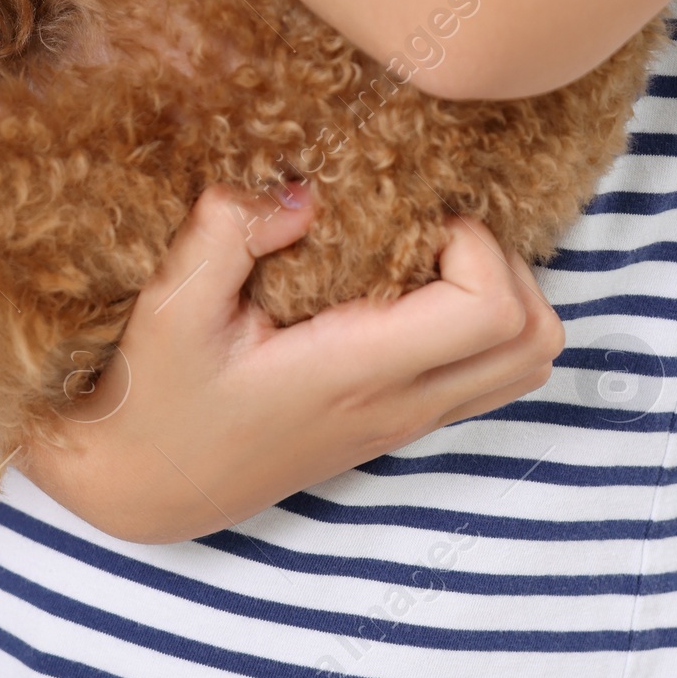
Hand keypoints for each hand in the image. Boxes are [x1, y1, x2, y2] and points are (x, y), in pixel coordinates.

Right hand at [12, 181, 563, 542]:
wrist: (141, 488)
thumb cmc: (154, 399)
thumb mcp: (171, 306)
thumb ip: (228, 232)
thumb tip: (302, 190)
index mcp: (356, 374)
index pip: (492, 313)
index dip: (478, 243)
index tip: (415, 213)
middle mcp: (398, 406)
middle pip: (534, 341)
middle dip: (507, 261)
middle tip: (432, 225)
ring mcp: (403, 422)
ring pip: (523, 364)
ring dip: (501, 292)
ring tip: (426, 251)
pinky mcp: (393, 423)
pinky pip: (486, 375)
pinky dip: (480, 320)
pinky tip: (407, 284)